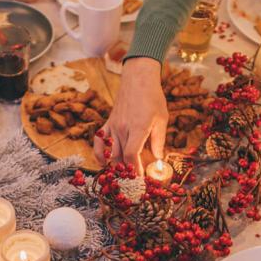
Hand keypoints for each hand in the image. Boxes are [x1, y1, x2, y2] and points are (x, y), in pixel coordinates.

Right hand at [94, 57, 167, 174]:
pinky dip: (99, 155)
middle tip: (132, 181)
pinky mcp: (107, 124)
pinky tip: (104, 163)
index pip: (132, 154)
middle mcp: (123, 128)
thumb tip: (159, 159)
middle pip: (120, 157)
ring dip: (115, 166)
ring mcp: (113, 126)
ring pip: (109, 153)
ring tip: (122, 176)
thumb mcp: (162, 119)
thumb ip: (159, 140)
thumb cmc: (153, 98)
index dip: (135, 169)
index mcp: (138, 127)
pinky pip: (99, 142)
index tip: (140, 178)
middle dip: (126, 172)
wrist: (137, 79)